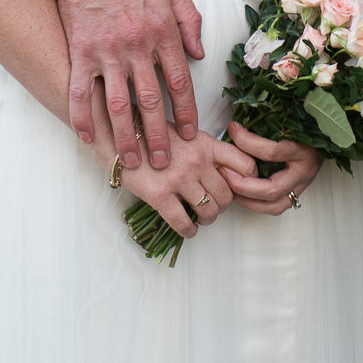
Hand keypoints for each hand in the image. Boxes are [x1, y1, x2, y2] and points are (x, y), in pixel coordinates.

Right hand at [54, 0, 203, 170]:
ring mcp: (106, 51)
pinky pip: (80, 91)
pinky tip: (88, 137)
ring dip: (125, 136)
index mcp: (163, 31)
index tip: (191, 133)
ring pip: (118, 104)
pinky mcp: (80, 51)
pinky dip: (83, 116)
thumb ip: (189, 17)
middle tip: (164, 162)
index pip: (180, 82)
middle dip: (159, 136)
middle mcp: (137, 46)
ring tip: (130, 161)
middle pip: (151, 101)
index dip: (187, 112)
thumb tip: (198, 52)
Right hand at [117, 130, 256, 238]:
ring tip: (200, 217)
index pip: (245, 165)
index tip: (236, 187)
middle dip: (223, 205)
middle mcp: (196, 160)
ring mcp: (179, 178)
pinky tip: (187, 228)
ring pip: (209, 211)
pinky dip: (189, 231)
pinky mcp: (160, 195)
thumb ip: (204, 148)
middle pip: (228, 194)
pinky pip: (183, 223)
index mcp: (205, 143)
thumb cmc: (148, 134)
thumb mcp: (183, 131)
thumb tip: (224, 171)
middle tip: (213, 206)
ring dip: (207, 219)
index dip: (246, 181)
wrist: (115, 134)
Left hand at [222, 121, 324, 215]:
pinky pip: (275, 208)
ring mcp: (302, 186)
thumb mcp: (290, 122)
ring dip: (247, 199)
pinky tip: (241, 194)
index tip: (232, 129)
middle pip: (271, 188)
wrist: (327, 137)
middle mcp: (304, 171)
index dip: (247, 141)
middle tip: (224, 171)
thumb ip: (266, 124)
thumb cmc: (304, 126)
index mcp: (303, 149)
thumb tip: (234, 124)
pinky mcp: (297, 195)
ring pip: (273, 204)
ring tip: (229, 187)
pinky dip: (255, 204)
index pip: (272, 151)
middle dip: (242, 183)